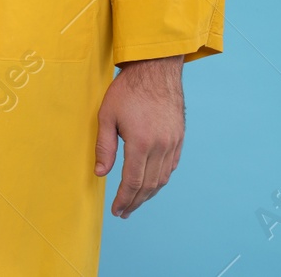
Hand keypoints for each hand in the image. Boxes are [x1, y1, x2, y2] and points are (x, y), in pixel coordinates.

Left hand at [94, 54, 184, 218]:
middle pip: (148, 185)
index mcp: (141, 143)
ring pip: (162, 178)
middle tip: (124, 212)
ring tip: (136, 201)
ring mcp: (173, 142)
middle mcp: (160, 146)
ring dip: (149, 194)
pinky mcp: (179, 137)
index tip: (117, 210)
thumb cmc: (129, 89)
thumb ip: (104, 146)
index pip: (132, 182)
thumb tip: (101, 173)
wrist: (156, 68)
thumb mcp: (107, 115)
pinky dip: (161, 179)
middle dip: (135, 202)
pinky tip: (152, 182)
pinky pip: (172, 166)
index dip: (124, 199)